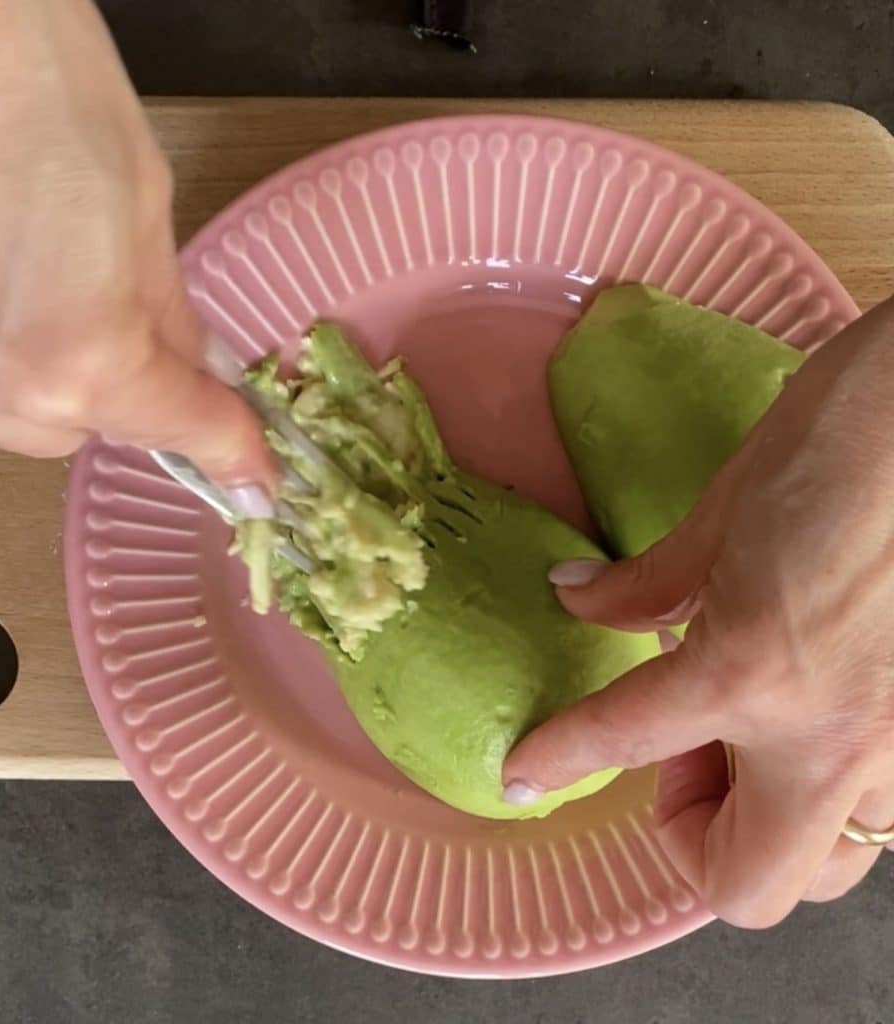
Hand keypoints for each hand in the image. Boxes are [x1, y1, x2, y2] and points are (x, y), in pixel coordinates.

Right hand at [0, 0, 271, 488]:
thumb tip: (193, 372)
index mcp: (77, 357)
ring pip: (16, 415)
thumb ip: (168, 316)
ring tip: (45, 276)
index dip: (226, 450)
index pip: (175, 429)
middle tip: (130, 321)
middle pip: (84, 433)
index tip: (252, 472)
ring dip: (50, 374)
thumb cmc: (30, 74)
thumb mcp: (142, 205)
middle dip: (119, 391)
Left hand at [504, 296, 893, 927]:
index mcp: (754, 674)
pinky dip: (831, 777)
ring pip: (831, 860)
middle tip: (681, 749)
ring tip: (750, 725)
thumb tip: (578, 596)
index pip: (623, 740)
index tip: (524, 773)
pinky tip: (814, 702)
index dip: (557, 758)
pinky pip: (880, 803)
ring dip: (771, 818)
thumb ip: (649, 582)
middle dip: (694, 839)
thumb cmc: (845, 437)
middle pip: (749, 888)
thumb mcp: (724, 511)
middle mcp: (836, 739)